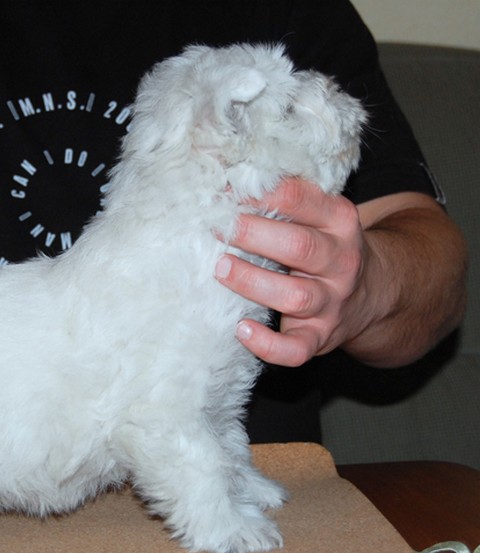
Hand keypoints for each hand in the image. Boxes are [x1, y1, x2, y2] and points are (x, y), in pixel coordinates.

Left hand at [214, 179, 372, 366]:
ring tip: (221, 268)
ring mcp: (331, 302)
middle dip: (255, 235)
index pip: (299, 199)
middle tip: (218, 226)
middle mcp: (340, 261)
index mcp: (338, 220)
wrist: (372, 295)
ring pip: (295, 296)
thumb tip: (218, 166)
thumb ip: (282, 197)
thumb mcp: (317, 215)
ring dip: (254, 282)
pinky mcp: (319, 337)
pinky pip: (296, 348)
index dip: (260, 193)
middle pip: (300, 246)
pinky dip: (269, 345)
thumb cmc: (323, 246)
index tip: (223, 189)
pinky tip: (242, 330)